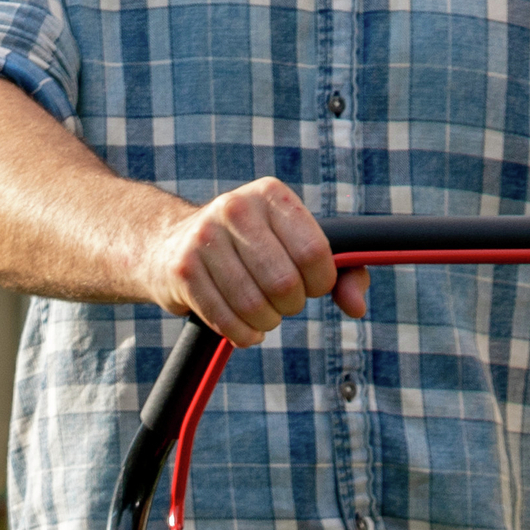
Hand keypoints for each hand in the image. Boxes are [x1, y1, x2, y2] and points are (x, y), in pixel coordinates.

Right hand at [147, 177, 368, 345]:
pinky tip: (242, 325)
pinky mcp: (183, 269)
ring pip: (256, 307)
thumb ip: (344, 273)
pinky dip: (243, 335)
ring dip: (266, 323)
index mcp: (272, 195)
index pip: (316, 253)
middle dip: (291, 305)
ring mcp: (205, 236)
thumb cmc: (256, 251)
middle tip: (280, 300)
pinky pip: (228, 322)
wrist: (173, 244)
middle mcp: (235, 207)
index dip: (320, 283)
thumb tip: (356, 307)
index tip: (308, 283)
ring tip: (261, 312)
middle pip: (286, 284)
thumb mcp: (301, 249)